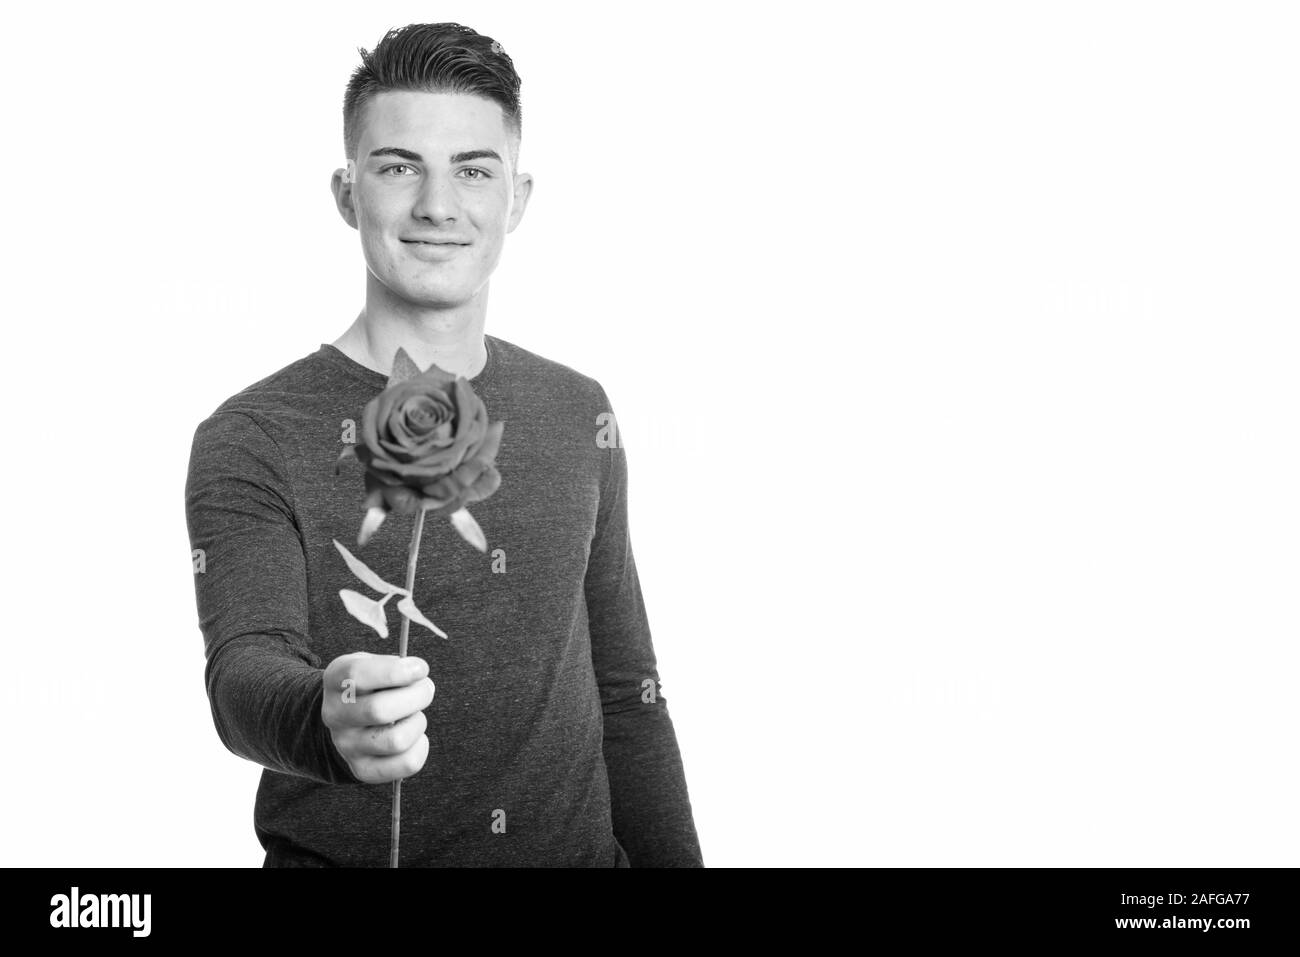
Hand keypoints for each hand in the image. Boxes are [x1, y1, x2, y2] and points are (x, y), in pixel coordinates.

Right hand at [321, 652, 434, 783]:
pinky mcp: (363, 769)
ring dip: (418, 723)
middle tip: (426, 689)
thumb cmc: (369, 685)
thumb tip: (418, 675)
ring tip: (415, 714)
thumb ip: (393, 666)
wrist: (346, 720)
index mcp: (335, 681)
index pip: (356, 675)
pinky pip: (406, 763)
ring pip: (396, 741)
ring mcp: (347, 746)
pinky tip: (414, 736)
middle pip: (379, 710)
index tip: (421, 668)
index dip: (395, 671)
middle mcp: (335, 715)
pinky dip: (421, 747)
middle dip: (416, 696)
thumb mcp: (371, 663)